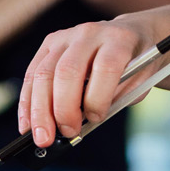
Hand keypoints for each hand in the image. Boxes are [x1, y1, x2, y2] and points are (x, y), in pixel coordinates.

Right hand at [19, 15, 154, 145]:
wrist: (131, 34)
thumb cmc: (137, 62)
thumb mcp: (141, 79)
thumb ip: (118, 99)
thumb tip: (85, 123)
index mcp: (119, 39)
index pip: (105, 66)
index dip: (98, 97)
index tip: (96, 118)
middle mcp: (90, 33)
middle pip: (68, 71)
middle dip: (63, 108)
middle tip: (66, 133)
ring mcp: (66, 36)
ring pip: (43, 74)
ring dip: (40, 111)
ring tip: (42, 137)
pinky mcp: (49, 43)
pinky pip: (32, 74)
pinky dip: (28, 103)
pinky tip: (28, 125)